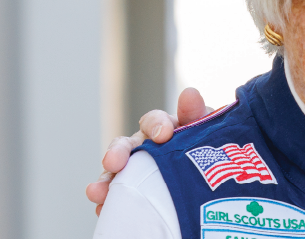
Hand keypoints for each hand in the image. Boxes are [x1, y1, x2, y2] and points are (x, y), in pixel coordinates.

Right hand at [87, 87, 214, 214]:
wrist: (207, 179)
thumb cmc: (204, 148)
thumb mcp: (204, 131)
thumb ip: (197, 114)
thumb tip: (190, 93)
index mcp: (163, 130)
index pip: (153, 121)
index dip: (156, 125)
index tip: (163, 135)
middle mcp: (144, 148)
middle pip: (126, 146)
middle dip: (118, 153)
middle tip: (112, 162)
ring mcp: (136, 170)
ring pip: (115, 173)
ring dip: (105, 181)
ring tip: (96, 193)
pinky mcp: (133, 192)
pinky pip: (117, 196)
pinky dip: (108, 202)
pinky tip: (102, 210)